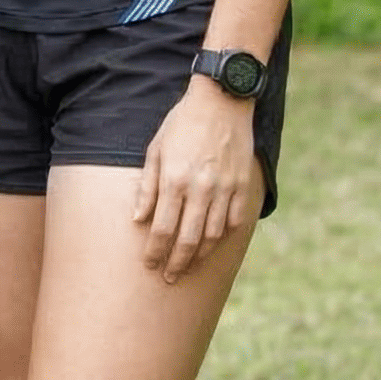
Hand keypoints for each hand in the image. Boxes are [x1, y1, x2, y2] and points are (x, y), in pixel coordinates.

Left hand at [133, 79, 258, 281]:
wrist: (221, 101)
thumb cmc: (182, 123)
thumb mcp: (156, 149)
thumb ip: (147, 187)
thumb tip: (138, 219)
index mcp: (174, 179)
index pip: (162, 228)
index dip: (155, 251)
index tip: (150, 265)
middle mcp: (200, 189)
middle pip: (187, 239)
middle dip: (176, 263)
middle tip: (168, 278)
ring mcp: (224, 189)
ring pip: (212, 236)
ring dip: (199, 256)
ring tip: (188, 267)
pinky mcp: (242, 186)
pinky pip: (233, 221)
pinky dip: (223, 237)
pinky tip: (213, 245)